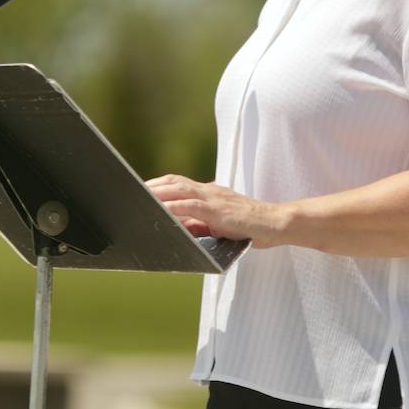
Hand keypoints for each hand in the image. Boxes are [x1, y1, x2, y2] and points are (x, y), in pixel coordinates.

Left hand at [145, 174, 284, 247]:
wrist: (275, 224)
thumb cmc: (250, 227)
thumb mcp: (219, 225)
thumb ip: (199, 224)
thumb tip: (177, 227)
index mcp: (210, 193)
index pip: (180, 183)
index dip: (160, 184)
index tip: (143, 189)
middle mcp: (210, 191)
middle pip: (175, 181)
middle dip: (153, 185)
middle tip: (133, 190)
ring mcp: (214, 198)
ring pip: (180, 189)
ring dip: (158, 192)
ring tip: (141, 197)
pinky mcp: (218, 210)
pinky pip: (192, 206)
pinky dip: (174, 207)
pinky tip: (162, 210)